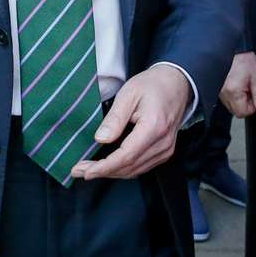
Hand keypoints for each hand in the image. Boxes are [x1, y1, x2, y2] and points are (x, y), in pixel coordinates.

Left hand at [71, 64, 191, 179]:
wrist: (176, 83)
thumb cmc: (152, 85)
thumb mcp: (128, 94)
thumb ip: (115, 118)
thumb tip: (101, 139)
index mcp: (153, 127)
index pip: (126, 156)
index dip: (104, 167)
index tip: (85, 170)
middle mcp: (163, 143)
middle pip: (129, 167)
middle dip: (102, 172)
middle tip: (79, 171)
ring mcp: (166, 149)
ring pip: (135, 170)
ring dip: (111, 173)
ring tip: (88, 169)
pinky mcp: (165, 151)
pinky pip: (142, 167)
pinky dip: (123, 169)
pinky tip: (108, 166)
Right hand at [219, 51, 255, 116]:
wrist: (232, 48)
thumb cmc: (243, 59)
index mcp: (234, 92)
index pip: (244, 112)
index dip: (253, 106)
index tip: (255, 95)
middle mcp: (224, 94)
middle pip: (236, 112)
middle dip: (246, 105)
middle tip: (250, 90)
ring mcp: (219, 92)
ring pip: (231, 106)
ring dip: (240, 101)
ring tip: (243, 86)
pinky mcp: (218, 89)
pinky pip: (227, 99)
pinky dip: (233, 96)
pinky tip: (237, 85)